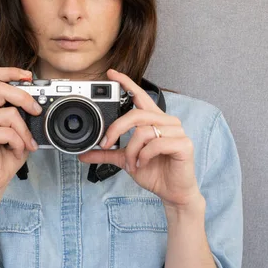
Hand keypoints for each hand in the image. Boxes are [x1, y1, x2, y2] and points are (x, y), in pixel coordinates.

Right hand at [0, 67, 41, 197]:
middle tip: (36, 111)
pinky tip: (16, 150)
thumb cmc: (5, 153)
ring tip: (26, 142)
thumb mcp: (19, 128)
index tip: (29, 76)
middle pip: (1, 88)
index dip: (12, 71)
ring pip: (9, 113)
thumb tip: (39, 102)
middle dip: (24, 97)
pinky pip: (8, 132)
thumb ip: (23, 113)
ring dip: (24, 129)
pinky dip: (18, 142)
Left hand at [78, 70, 202, 210]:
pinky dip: (144, 156)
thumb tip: (84, 154)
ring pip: (143, 132)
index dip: (126, 83)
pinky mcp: (183, 144)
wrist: (172, 192)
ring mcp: (177, 131)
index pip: (140, 95)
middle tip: (106, 143)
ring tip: (132, 164)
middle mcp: (166, 122)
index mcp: (153, 120)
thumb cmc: (153, 172)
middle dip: (117, 129)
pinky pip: (156, 143)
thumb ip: (107, 154)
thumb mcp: (126, 160)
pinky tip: (143, 164)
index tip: (111, 74)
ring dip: (131, 151)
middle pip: (136, 114)